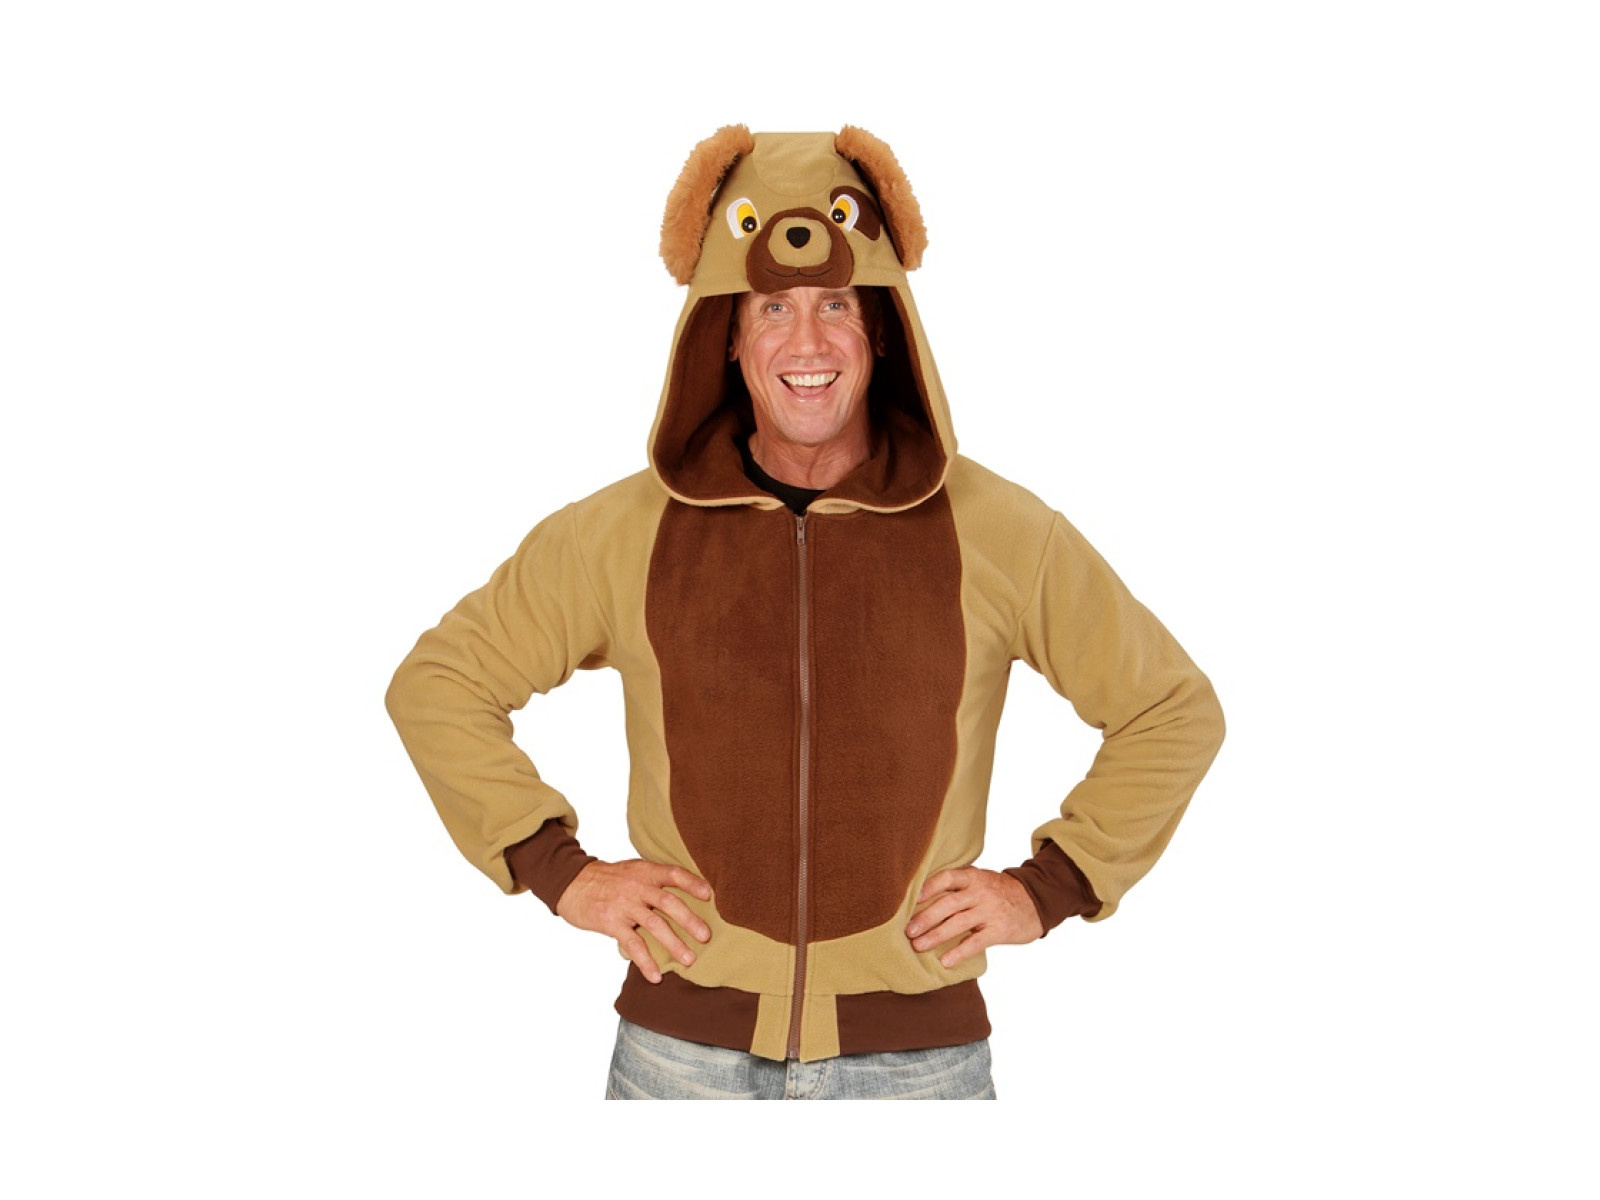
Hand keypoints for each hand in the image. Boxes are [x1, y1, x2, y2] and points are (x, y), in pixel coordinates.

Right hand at [556, 859, 712, 982]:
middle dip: (689, 920)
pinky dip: (645, 962)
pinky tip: (655, 976)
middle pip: (668, 902)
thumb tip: (684, 895)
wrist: (572, 883)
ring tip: (689, 960)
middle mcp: (636, 886)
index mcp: (644, 871)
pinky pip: (632, 944)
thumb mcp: (632, 870)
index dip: (692, 883)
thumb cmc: (607, 880)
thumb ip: (653, 881)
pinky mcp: (611, 923)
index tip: (710, 894)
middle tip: (706, 936)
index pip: (673, 873)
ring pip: (654, 925)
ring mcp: (624, 905)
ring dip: (673, 944)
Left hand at [906, 868, 1043, 968]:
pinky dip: (960, 952)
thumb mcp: (981, 881)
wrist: (1036, 901)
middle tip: (908, 931)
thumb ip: (959, 886)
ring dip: (936, 935)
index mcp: (973, 877)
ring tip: (919, 946)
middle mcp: (981, 892)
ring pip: (958, 923)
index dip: (928, 887)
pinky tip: (946, 961)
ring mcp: (991, 911)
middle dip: (926, 918)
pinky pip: (976, 942)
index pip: (948, 878)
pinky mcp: (1000, 930)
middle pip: (949, 904)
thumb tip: (922, 898)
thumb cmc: (999, 892)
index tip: (912, 899)